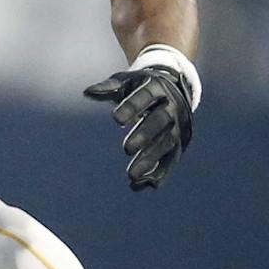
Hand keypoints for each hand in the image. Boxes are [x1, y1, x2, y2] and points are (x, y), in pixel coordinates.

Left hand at [82, 63, 193, 189]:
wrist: (175, 88)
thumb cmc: (142, 86)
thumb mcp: (126, 82)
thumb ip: (108, 88)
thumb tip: (87, 93)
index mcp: (157, 88)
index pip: (145, 97)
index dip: (132, 107)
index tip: (115, 119)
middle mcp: (172, 107)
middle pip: (159, 121)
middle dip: (145, 135)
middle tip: (126, 149)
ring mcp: (179, 125)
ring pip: (166, 144)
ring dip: (151, 160)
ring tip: (132, 176)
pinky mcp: (180, 142)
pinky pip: (171, 159)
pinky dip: (160, 173)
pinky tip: (144, 185)